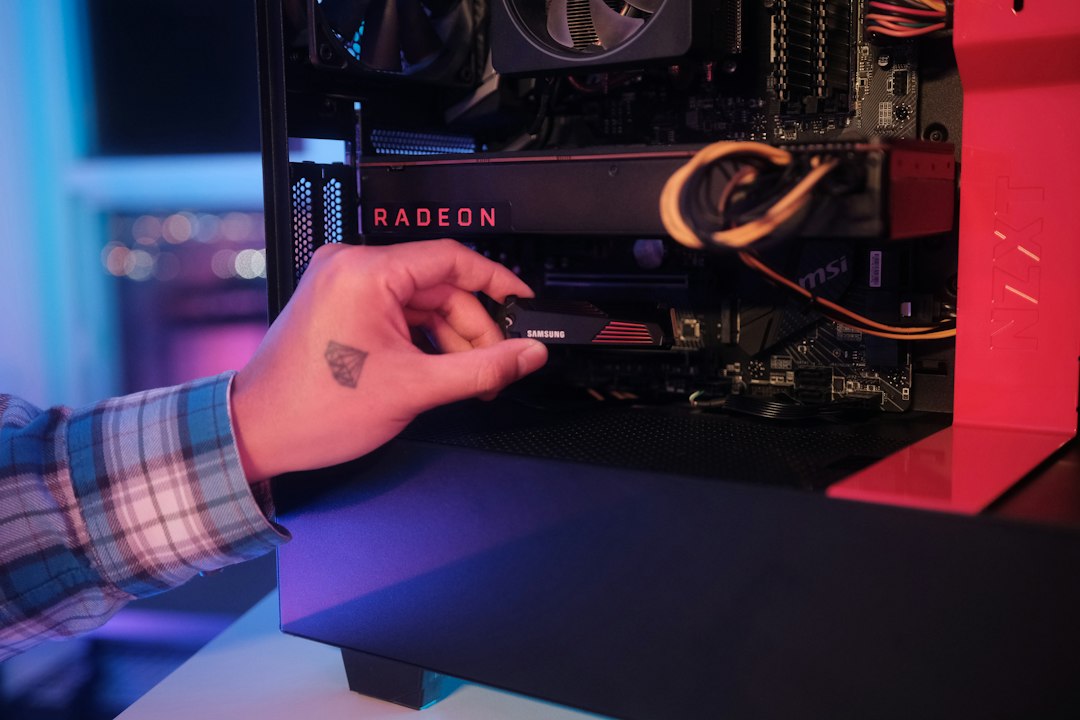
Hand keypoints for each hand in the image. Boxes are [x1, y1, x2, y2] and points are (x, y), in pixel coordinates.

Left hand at [230, 239, 547, 481]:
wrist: (259, 432)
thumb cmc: (313, 409)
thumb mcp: (415, 389)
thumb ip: (482, 368)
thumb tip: (526, 353)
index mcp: (365, 272)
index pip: (451, 259)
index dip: (496, 282)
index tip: (521, 303)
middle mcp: (350, 267)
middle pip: (439, 285)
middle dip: (471, 329)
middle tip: (495, 366)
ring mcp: (342, 284)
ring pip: (421, 301)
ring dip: (449, 338)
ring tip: (466, 379)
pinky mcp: (339, 303)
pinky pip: (398, 311)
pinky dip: (423, 339)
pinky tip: (436, 370)